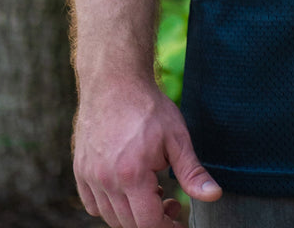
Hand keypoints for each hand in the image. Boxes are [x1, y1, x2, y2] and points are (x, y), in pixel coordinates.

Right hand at [73, 76, 221, 227]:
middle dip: (153, 220)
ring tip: (151, 189)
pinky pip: (92, 205)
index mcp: (132, 175)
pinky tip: (128, 187)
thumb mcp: (177, 137)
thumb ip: (192, 172)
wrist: (114, 81)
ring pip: (110, 217)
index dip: (168, 224)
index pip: (149, 223)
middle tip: (171, 201)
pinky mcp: (80, 170)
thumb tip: (214, 195)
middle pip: (130, 224)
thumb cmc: (148, 107)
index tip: (179, 213)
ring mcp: (89, 177)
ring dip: (132, 213)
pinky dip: (110, 205)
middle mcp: (106, 181)